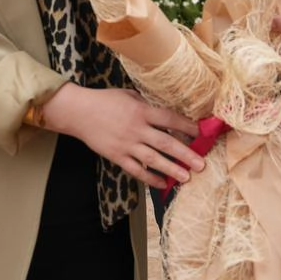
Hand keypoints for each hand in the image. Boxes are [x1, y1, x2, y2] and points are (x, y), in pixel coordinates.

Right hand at [39, 85, 203, 189]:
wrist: (78, 112)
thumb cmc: (105, 100)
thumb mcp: (129, 95)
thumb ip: (147, 105)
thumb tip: (166, 115)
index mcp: (141, 111)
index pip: (170, 119)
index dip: (187, 127)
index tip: (201, 133)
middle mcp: (136, 129)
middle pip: (166, 144)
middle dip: (185, 155)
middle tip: (201, 164)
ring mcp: (126, 145)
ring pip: (153, 160)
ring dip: (171, 169)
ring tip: (186, 177)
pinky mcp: (117, 156)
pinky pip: (136, 170)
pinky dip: (150, 178)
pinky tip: (162, 184)